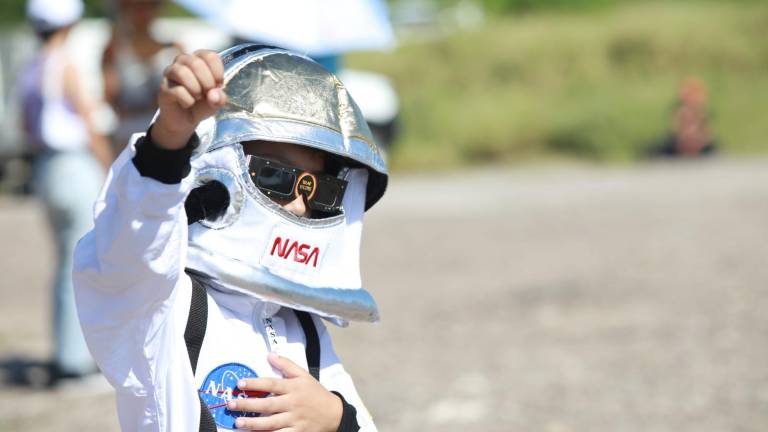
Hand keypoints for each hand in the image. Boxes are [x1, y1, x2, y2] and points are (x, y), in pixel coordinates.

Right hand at [151, 50, 226, 149]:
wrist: (185, 120)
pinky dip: (188, 100)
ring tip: (198, 97)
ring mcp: (171, 72)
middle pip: (196, 63)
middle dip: (207, 82)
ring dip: (196, 89)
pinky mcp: (164, 87)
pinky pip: (177, 90)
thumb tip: (213, 94)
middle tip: (208, 93)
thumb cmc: (201, 105)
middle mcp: (183, 61)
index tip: (218, 85)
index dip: (217, 73)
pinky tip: (188, 103)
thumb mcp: (216, 101)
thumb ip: (220, 97)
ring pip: (182, 72)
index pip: (210, 56)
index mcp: (199, 59)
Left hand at [227, 352, 342, 431]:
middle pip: (268, 404)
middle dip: (248, 404)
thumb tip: (270, 355)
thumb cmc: (316, 393)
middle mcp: (293, 403)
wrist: (335, 414)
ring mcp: (295, 420)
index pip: (272, 383)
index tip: (240, 383)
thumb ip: (286, 365)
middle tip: (231, 404)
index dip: (255, 383)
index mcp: (294, 387)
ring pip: (271, 423)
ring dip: (254, 423)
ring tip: (238, 422)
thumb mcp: (304, 375)